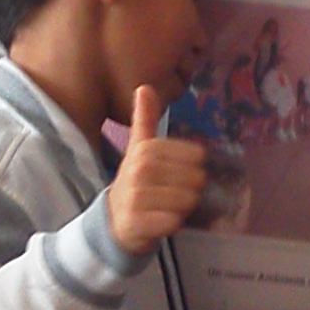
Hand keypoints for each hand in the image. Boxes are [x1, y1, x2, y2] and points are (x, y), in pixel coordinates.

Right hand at [108, 85, 207, 255]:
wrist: (112, 220)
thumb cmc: (135, 182)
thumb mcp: (139, 148)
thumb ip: (145, 118)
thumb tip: (144, 86)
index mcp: (145, 149)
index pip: (196, 155)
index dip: (191, 168)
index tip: (174, 173)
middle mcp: (140, 170)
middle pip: (195, 179)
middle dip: (188, 190)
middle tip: (168, 194)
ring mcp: (137, 196)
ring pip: (187, 201)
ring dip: (181, 208)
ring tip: (164, 207)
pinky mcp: (137, 222)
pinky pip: (174, 221)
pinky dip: (172, 223)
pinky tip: (159, 221)